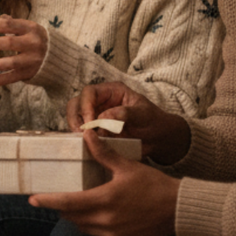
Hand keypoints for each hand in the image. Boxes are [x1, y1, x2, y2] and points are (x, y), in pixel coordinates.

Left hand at [0, 15, 47, 87]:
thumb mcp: (27, 27)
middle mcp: (33, 44)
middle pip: (8, 43)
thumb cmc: (34, 39)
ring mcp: (32, 60)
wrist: (56, 58)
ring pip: (9, 63)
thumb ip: (9, 23)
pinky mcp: (28, 74)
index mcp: (31, 28)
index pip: (8, 25)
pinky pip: (9, 79)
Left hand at [30, 130, 179, 235]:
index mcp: (104, 201)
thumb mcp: (127, 167)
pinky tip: (103, 215)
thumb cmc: (155, 186)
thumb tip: (87, 136)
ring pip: (84, 227)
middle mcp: (106, 222)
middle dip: (64, 207)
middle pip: (72, 217)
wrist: (180, 210)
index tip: (33, 199)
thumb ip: (103, 153)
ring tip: (82, 204)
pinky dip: (95, 226)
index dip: (48, 201)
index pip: (67, 203)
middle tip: (60, 197)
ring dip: (79, 217)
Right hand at [67, 82, 191, 163]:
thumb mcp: (144, 115)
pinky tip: (87, 144)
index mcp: (112, 91)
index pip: (89, 92)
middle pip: (76, 104)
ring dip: (76, 129)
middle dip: (76, 118)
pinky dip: (81, 138)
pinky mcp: (95, 130)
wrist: (159, 140)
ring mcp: (95, 115)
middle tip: (82, 134)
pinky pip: (81, 131)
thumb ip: (126, 113)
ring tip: (84, 140)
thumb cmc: (154, 122)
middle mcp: (100, 101)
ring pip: (75, 117)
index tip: (90, 123)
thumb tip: (104, 117)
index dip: (86, 106)